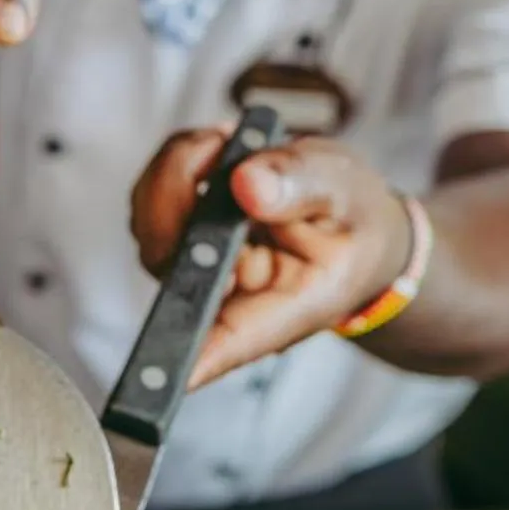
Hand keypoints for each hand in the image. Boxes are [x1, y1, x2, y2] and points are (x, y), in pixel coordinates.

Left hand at [132, 130, 415, 385]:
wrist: (351, 219)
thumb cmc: (355, 219)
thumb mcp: (348, 193)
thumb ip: (302, 186)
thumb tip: (247, 184)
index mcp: (286, 305)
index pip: (232, 338)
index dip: (194, 352)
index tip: (174, 364)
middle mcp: (232, 297)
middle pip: (172, 267)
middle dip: (177, 196)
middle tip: (219, 150)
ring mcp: (202, 270)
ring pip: (154, 226)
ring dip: (179, 171)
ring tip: (231, 146)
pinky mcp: (184, 238)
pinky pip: (156, 199)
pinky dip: (181, 162)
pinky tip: (220, 150)